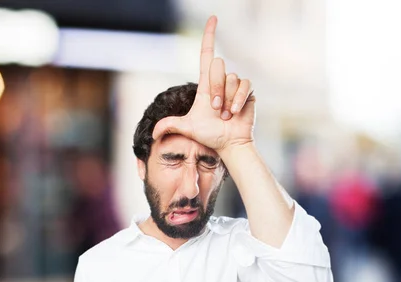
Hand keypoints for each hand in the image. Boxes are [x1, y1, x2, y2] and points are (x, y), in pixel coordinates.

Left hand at [152, 16, 254, 151]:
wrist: (229, 143)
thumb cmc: (210, 136)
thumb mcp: (187, 128)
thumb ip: (170, 125)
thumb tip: (152, 132)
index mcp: (206, 84)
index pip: (207, 54)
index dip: (210, 35)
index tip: (213, 18)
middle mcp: (221, 81)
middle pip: (218, 66)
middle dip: (216, 88)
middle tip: (216, 108)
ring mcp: (235, 86)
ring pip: (230, 78)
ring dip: (226, 99)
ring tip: (226, 114)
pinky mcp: (248, 91)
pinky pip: (243, 85)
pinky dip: (237, 100)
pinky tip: (235, 112)